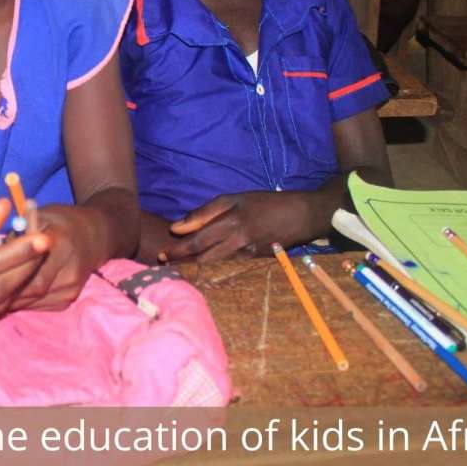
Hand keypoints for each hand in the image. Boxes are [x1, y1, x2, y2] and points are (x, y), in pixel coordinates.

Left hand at [8, 203, 109, 311]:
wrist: (95, 235)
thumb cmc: (59, 222)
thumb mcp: (39, 216)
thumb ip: (15, 232)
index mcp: (60, 243)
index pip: (30, 267)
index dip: (5, 273)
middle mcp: (70, 269)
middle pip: (32, 289)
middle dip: (5, 289)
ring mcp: (72, 287)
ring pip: (34, 301)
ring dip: (12, 299)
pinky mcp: (70, 298)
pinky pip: (41, 305)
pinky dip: (23, 302)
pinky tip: (9, 296)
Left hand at [161, 191, 312, 262]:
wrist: (303, 216)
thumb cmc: (266, 203)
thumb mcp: (236, 199)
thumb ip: (206, 212)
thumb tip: (178, 227)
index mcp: (232, 222)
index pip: (198, 241)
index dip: (179, 250)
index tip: (162, 254)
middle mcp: (239, 242)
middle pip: (204, 258)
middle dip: (182, 262)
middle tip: (164, 264)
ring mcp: (248, 256)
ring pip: (215, 265)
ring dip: (195, 267)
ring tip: (178, 267)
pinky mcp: (255, 264)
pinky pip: (228, 267)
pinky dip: (213, 267)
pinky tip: (202, 267)